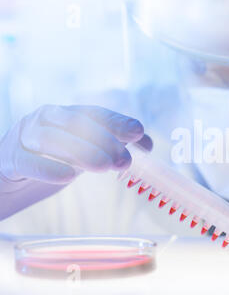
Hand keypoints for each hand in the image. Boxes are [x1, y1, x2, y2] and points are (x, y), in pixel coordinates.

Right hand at [0, 105, 149, 184]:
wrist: (7, 180)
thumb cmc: (50, 162)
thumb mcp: (83, 153)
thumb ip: (113, 146)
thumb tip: (149, 145)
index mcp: (67, 116)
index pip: (94, 114)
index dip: (117, 122)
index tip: (139, 132)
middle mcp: (46, 120)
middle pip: (76, 123)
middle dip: (104, 139)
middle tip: (125, 160)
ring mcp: (24, 136)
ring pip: (53, 139)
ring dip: (82, 151)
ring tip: (105, 166)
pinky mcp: (9, 159)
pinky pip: (28, 161)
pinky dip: (48, 167)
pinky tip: (67, 176)